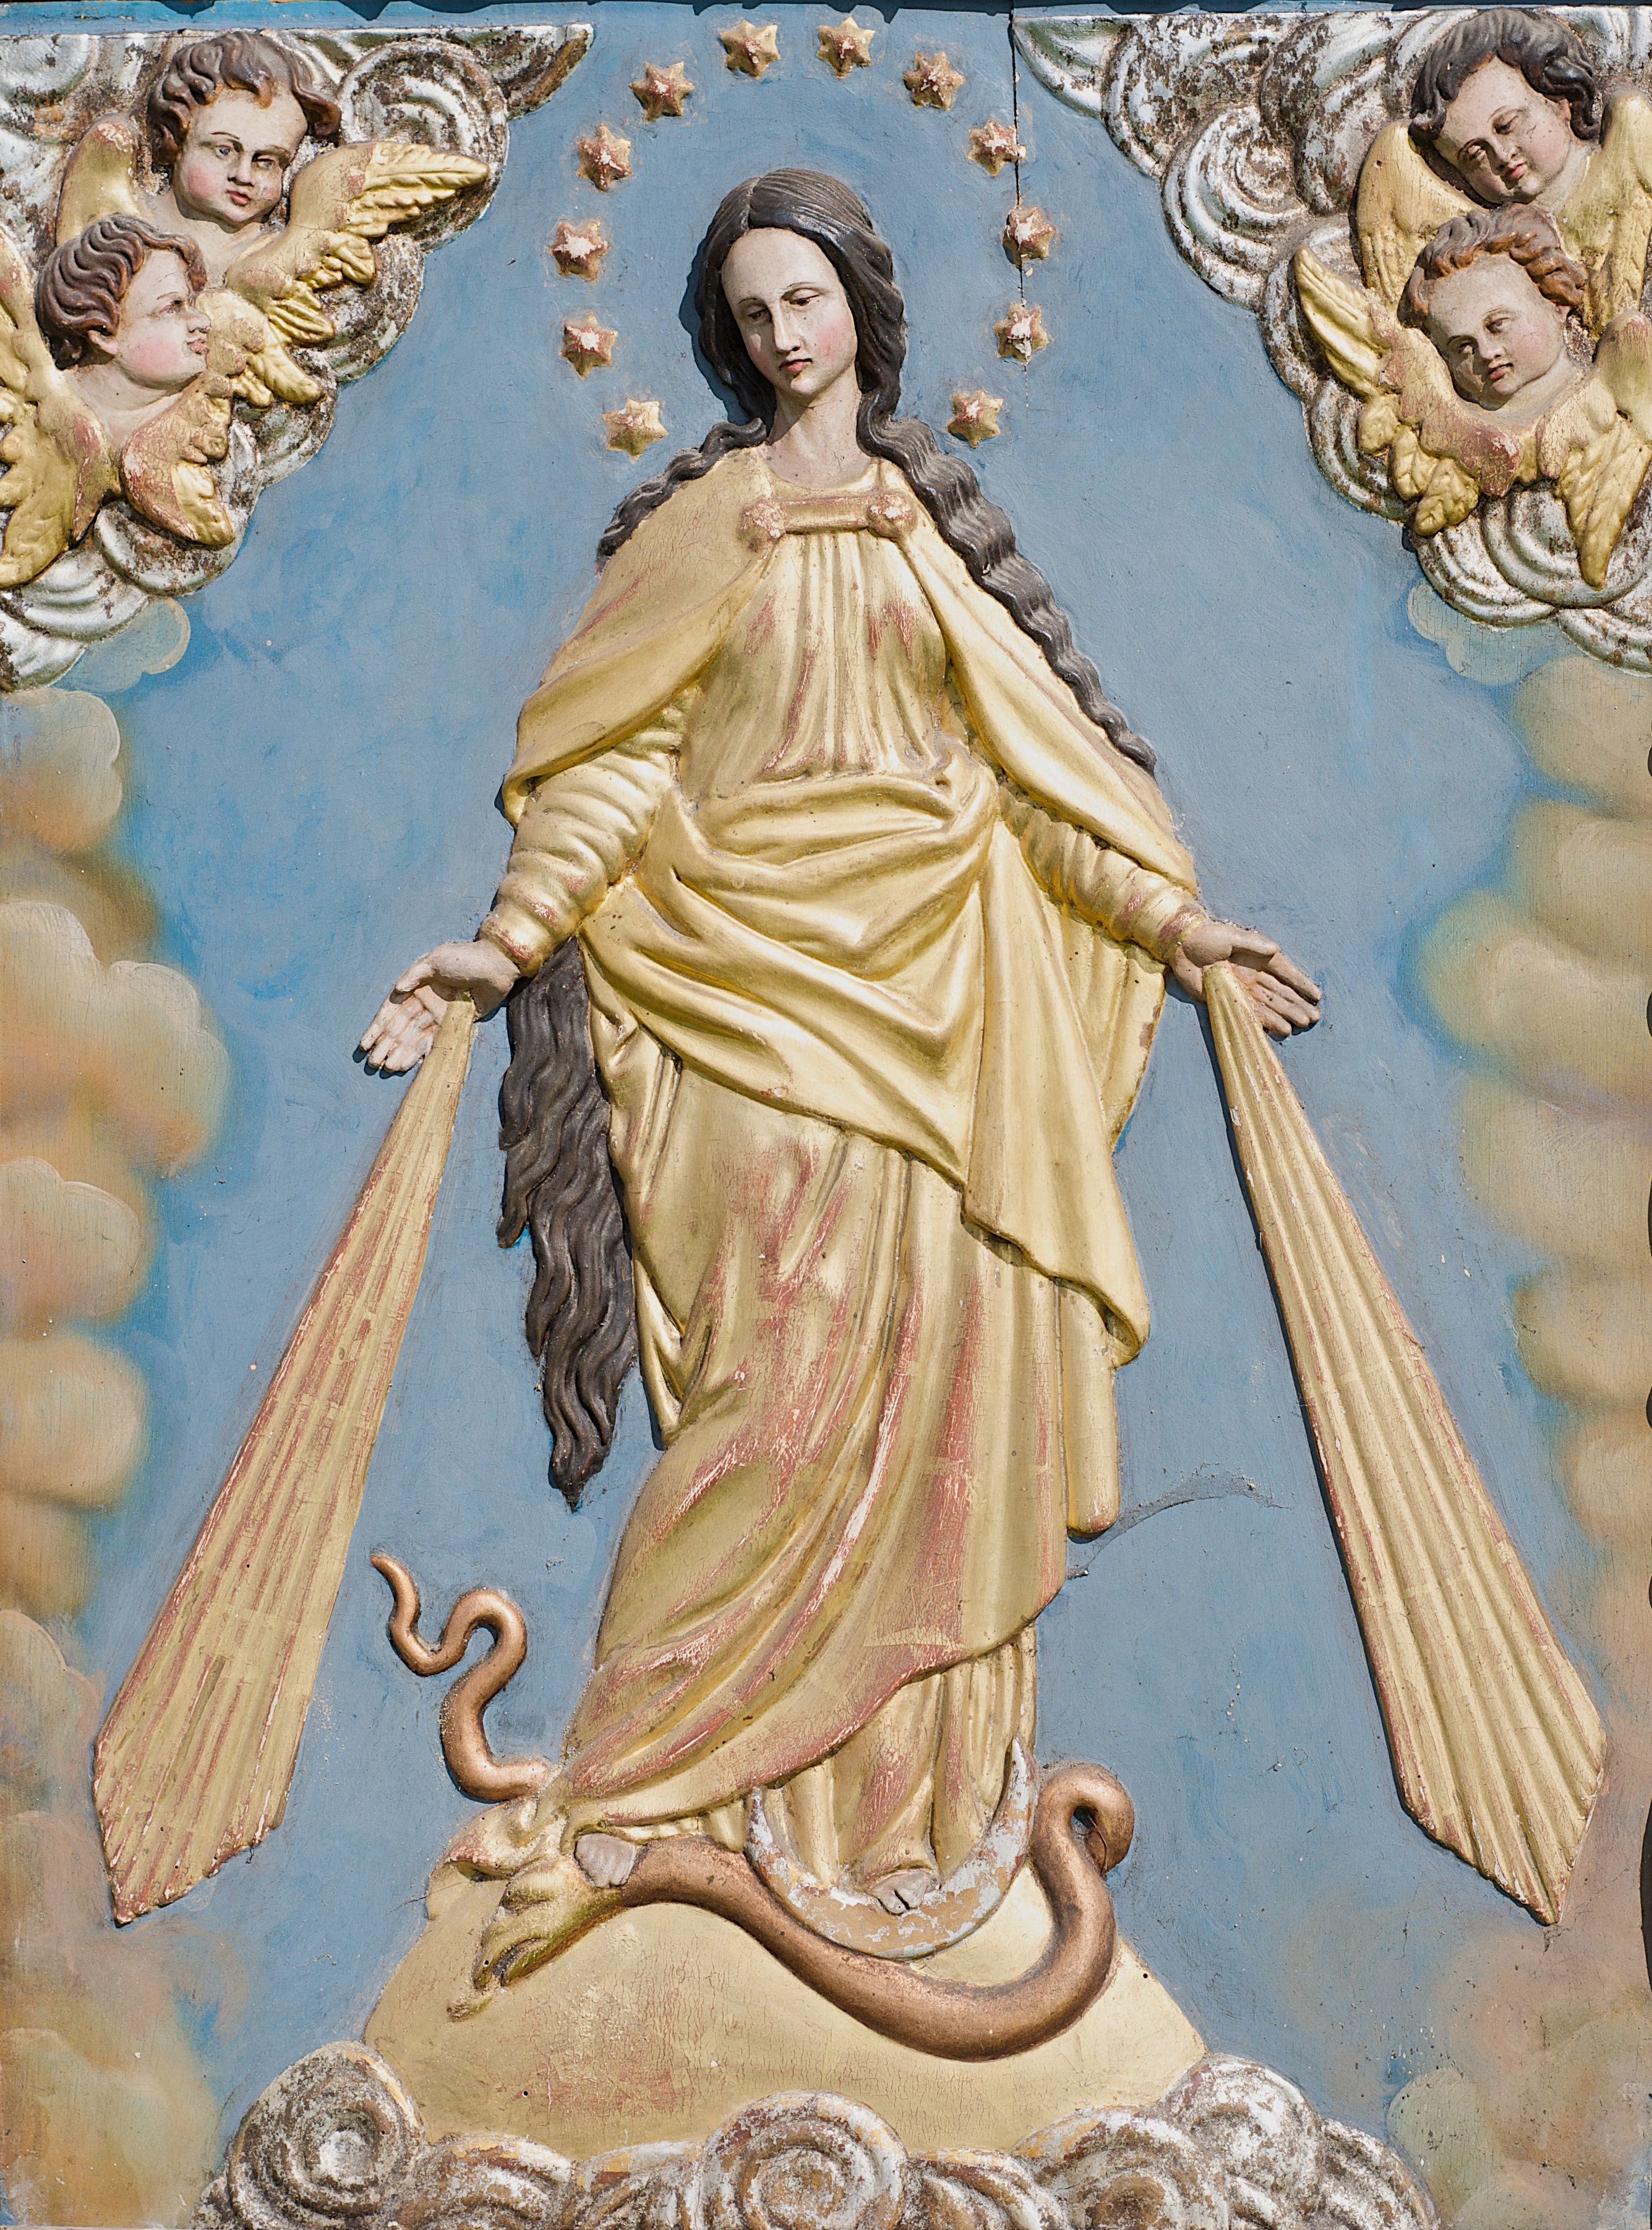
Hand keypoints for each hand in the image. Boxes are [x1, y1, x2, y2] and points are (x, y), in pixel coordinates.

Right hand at [359, 938, 519, 1073]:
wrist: (497, 966)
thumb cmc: (466, 958)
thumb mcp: (436, 959)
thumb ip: (415, 974)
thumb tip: (397, 989)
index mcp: (417, 987)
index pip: (392, 1011)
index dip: (378, 1027)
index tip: (365, 1043)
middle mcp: (426, 1002)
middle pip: (400, 1028)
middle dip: (385, 1045)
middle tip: (373, 1062)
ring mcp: (440, 1014)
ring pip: (414, 1038)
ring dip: (400, 1052)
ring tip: (387, 1067)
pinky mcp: (455, 1024)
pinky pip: (434, 1041)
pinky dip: (421, 1052)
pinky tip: (407, 1063)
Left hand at [1169, 917, 1320, 1038]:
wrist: (1182, 946)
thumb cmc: (1207, 936)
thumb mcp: (1232, 936)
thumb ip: (1253, 945)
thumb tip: (1275, 949)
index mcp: (1258, 957)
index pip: (1285, 972)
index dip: (1301, 983)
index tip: (1317, 994)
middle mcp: (1253, 974)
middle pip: (1281, 992)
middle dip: (1298, 1004)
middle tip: (1315, 1016)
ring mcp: (1242, 988)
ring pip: (1270, 1004)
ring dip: (1286, 1014)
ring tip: (1302, 1024)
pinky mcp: (1228, 998)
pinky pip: (1251, 1012)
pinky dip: (1266, 1021)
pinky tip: (1281, 1028)